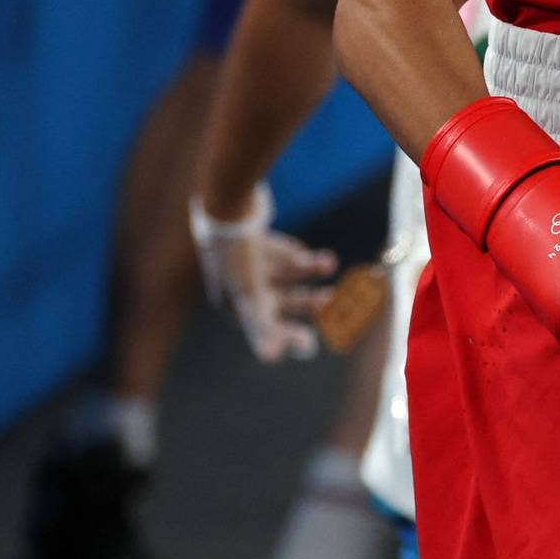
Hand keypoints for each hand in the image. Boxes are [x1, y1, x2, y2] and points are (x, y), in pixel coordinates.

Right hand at [189, 186, 338, 361]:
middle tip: (331, 302)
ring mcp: (248, 262)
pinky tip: (316, 258)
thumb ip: (262, 326)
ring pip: (285, 276)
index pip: (263, 326)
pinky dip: (300, 258)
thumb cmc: (237, 254)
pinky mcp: (258, 240)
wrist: (228, 201)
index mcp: (233, 302)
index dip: (285, 336)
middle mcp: (239, 285)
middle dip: (304, 303)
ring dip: (308, 274)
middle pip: (278, 302)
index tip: (309, 343)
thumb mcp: (250, 294)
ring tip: (330, 266)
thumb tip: (271, 357)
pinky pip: (283, 255)